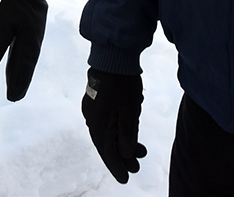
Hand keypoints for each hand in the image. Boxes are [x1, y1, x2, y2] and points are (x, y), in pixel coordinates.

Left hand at [0, 0, 49, 100]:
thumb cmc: (17, 3)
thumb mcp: (4, 23)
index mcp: (30, 43)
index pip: (22, 68)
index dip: (18, 83)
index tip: (13, 98)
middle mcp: (34, 41)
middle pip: (25, 65)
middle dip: (19, 80)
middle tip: (15, 96)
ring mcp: (33, 34)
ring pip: (25, 58)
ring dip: (20, 71)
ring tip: (16, 83)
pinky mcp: (29, 27)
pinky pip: (24, 49)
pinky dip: (20, 60)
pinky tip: (16, 60)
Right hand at [82, 68, 146, 183]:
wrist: (113, 55)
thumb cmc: (123, 82)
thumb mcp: (130, 110)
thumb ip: (127, 134)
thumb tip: (124, 153)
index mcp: (97, 123)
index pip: (107, 152)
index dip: (117, 166)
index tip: (126, 179)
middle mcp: (92, 118)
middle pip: (107, 143)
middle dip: (122, 155)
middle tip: (137, 166)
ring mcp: (94, 109)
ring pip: (109, 132)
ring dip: (123, 142)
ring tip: (140, 149)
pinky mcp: (99, 101)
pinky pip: (108, 122)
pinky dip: (119, 130)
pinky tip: (131, 129)